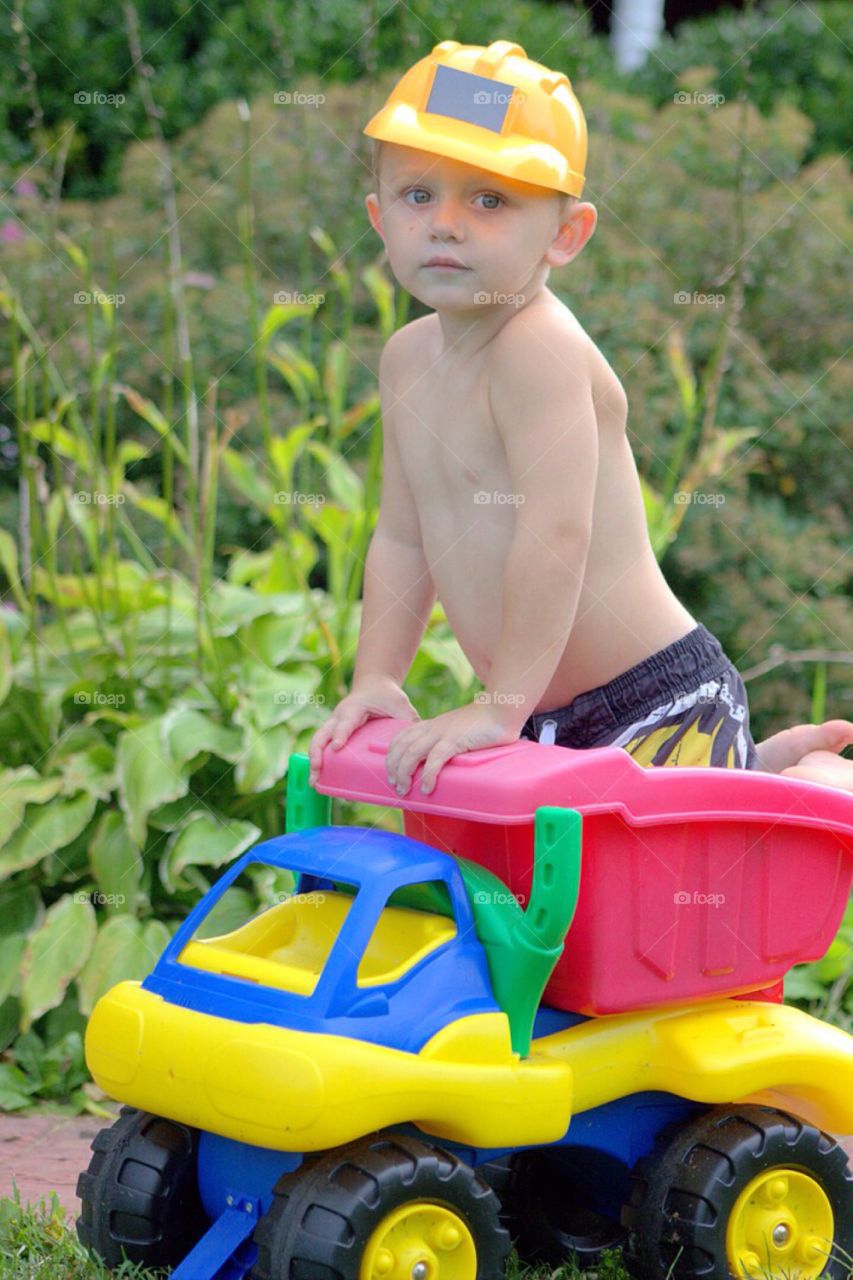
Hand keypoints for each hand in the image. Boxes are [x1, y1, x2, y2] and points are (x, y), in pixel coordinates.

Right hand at [308, 675, 419, 784]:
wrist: (373, 685)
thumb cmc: (386, 695)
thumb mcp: (399, 703)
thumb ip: (408, 719)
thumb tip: (418, 742)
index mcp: (355, 707)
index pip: (346, 722)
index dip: (341, 734)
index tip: (337, 747)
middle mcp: (339, 716)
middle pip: (323, 734)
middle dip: (317, 752)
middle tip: (317, 769)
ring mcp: (333, 725)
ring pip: (318, 741)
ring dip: (314, 761)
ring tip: (314, 782)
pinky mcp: (333, 733)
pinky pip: (321, 747)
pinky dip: (318, 762)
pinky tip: (319, 781)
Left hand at [385, 701, 521, 795]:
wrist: (502, 708)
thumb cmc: (487, 722)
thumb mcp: (461, 730)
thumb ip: (451, 740)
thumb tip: (450, 759)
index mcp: (433, 724)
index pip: (402, 736)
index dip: (392, 754)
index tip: (392, 771)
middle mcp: (433, 727)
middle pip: (401, 746)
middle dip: (393, 767)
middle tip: (395, 785)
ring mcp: (442, 732)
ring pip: (411, 753)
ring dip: (405, 773)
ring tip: (404, 789)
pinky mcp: (455, 740)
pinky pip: (435, 760)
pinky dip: (428, 776)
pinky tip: (427, 788)